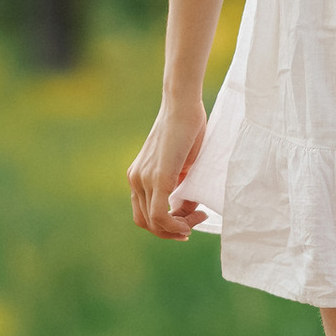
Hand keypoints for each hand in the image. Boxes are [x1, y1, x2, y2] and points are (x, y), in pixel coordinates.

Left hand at [127, 96, 209, 240]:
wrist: (183, 105)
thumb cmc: (187, 130)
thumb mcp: (182, 165)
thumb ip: (180, 187)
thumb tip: (186, 209)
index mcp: (138, 177)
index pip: (145, 214)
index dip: (167, 225)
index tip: (190, 219)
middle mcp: (136, 180)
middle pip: (147, 223)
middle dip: (173, 230)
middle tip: (196, 220)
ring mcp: (143, 179)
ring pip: (154, 222)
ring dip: (177, 228)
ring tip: (199, 216)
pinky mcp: (157, 177)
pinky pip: (159, 214)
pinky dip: (174, 225)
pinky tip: (190, 222)